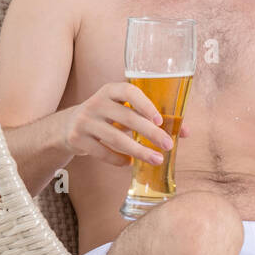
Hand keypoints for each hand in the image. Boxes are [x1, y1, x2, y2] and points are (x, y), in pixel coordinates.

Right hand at [62, 81, 177, 167]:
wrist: (68, 126)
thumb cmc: (108, 117)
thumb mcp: (123, 110)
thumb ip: (151, 118)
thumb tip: (186, 132)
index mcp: (110, 90)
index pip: (128, 92)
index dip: (145, 104)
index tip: (160, 119)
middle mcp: (96, 103)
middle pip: (127, 118)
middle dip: (150, 133)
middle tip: (168, 145)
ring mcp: (85, 121)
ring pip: (116, 138)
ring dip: (139, 151)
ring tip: (156, 159)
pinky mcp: (77, 138)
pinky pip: (102, 152)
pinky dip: (118, 160)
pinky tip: (130, 164)